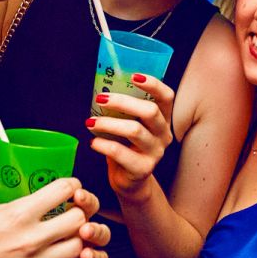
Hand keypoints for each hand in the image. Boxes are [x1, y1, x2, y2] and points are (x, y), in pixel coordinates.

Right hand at [0, 175, 111, 257]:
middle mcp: (29, 239)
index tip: (70, 187)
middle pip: (79, 220)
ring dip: (76, 240)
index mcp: (16, 214)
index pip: (63, 191)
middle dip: (79, 213)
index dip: (71, 186)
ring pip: (77, 249)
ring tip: (66, 236)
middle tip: (72, 212)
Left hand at [87, 74, 175, 199]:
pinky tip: (93, 142)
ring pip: (135, 130)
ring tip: (90, 122)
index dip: (153, 84)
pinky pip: (121, 152)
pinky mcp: (143, 169)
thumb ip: (124, 110)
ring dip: (109, 123)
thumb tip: (102, 90)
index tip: (134, 75)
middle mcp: (164, 135)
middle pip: (150, 111)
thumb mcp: (129, 125)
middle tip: (100, 99)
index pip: (166, 97)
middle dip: (123, 102)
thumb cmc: (127, 147)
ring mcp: (156, 153)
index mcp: (163, 119)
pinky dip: (103, 145)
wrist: (130, 181)